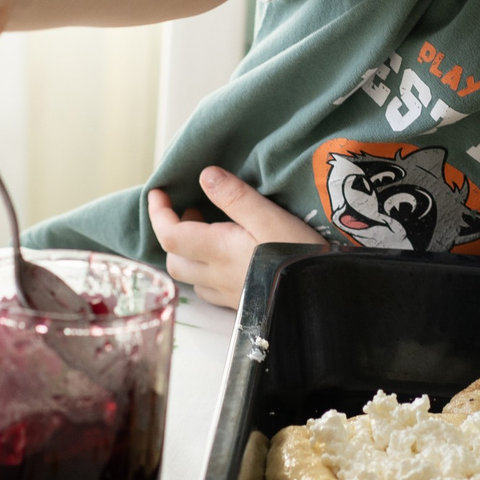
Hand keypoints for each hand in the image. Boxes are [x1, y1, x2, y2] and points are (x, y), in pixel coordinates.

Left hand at [148, 166, 326, 308]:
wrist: (322, 298)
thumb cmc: (298, 256)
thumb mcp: (270, 217)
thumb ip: (236, 196)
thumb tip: (205, 176)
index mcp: (217, 251)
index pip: (169, 234)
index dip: (158, 212)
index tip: (159, 193)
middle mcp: (216, 276)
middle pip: (174, 259)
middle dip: (172, 233)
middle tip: (191, 210)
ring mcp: (228, 293)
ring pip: (191, 277)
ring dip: (189, 253)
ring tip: (208, 231)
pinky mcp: (242, 303)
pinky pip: (211, 289)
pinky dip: (207, 270)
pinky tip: (227, 258)